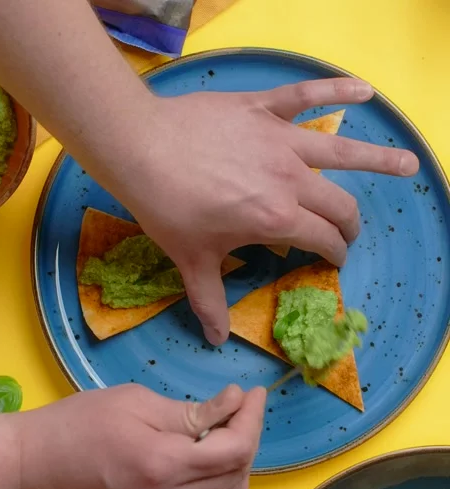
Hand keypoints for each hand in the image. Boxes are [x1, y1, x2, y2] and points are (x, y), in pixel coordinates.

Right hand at [17, 384, 265, 488]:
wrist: (27, 473)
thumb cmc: (73, 426)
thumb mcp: (133, 404)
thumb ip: (190, 411)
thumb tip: (235, 404)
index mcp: (165, 466)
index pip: (235, 448)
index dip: (253, 418)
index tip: (255, 393)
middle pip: (238, 475)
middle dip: (248, 437)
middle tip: (240, 407)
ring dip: (235, 463)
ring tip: (224, 430)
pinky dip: (216, 481)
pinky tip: (204, 456)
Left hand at [131, 77, 418, 344]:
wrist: (140, 149)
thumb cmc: (167, 208)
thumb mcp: (190, 261)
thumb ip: (208, 302)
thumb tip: (215, 339)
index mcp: (277, 219)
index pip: (323, 240)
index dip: (334, 254)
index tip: (334, 262)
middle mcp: (290, 180)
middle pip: (338, 204)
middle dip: (350, 224)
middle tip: (347, 233)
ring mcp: (280, 141)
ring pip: (341, 151)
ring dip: (378, 159)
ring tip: (408, 164)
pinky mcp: (264, 110)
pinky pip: (307, 97)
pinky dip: (336, 90)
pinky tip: (365, 88)